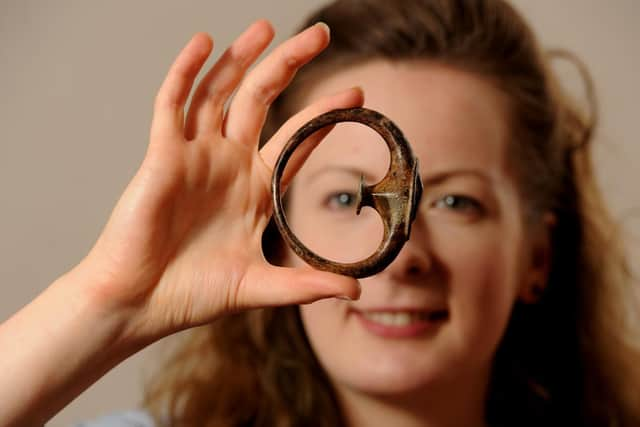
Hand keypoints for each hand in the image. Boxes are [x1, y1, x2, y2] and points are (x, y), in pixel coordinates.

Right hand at [76, 20, 361, 341]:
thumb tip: (358, 293)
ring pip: (220, 92)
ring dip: (241, 57)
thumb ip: (307, 285)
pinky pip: (173, 104)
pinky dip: (185, 72)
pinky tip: (204, 43)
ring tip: (268, 26)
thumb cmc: (193, 294)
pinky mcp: (162, 155)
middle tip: (321, 34)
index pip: (296, 140)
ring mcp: (195, 155)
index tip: (355, 96)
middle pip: (263, 99)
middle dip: (290, 64)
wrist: (140, 303)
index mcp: (255, 188)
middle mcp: (228, 163)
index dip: (324, 116)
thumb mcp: (261, 286)